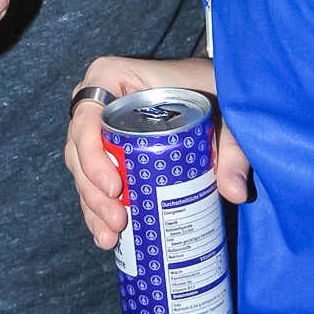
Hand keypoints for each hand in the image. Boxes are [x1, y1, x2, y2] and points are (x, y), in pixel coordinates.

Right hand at [64, 54, 252, 248]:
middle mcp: (98, 102)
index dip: (91, 155)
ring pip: (82, 171)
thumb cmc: (210, 87)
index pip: (86, 117)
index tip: (116, 188)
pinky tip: (107, 237)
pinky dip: (97, 210)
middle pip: (79, 151)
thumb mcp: (222, 111)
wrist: (213, 88)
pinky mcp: (109, 152)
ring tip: (111, 236)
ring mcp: (100, 129)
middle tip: (118, 220)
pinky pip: (93, 181)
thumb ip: (232, 148)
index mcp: (112, 77)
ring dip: (93, 207)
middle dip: (93, 192)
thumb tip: (234, 192)